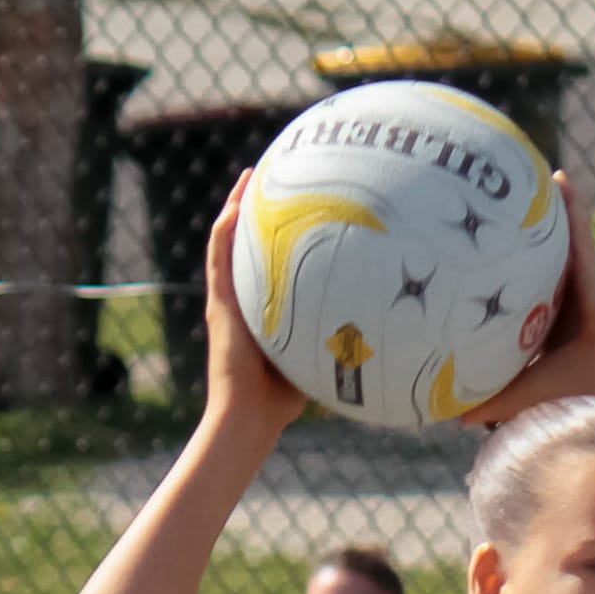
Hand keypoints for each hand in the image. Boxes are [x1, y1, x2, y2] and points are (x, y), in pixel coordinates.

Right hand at [203, 169, 306, 437]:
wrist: (249, 416)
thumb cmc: (282, 399)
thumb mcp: (313, 355)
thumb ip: (331, 334)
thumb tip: (376, 324)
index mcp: (259, 310)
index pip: (268, 264)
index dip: (279, 236)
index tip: (297, 208)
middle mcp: (240, 300)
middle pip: (246, 245)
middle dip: (257, 211)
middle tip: (272, 178)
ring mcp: (226, 300)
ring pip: (227, 243)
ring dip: (237, 208)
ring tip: (250, 177)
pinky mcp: (218, 306)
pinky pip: (219, 260)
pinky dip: (225, 232)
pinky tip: (235, 207)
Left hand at [460, 172, 594, 427]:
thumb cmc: (580, 377)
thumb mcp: (530, 383)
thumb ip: (497, 396)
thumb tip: (455, 418)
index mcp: (538, 308)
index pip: (507, 281)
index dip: (484, 267)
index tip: (456, 251)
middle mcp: (554, 284)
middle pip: (525, 248)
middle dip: (507, 224)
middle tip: (477, 199)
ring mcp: (574, 270)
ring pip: (552, 232)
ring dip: (539, 203)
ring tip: (515, 172)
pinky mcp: (590, 263)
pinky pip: (578, 227)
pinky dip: (571, 203)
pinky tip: (558, 177)